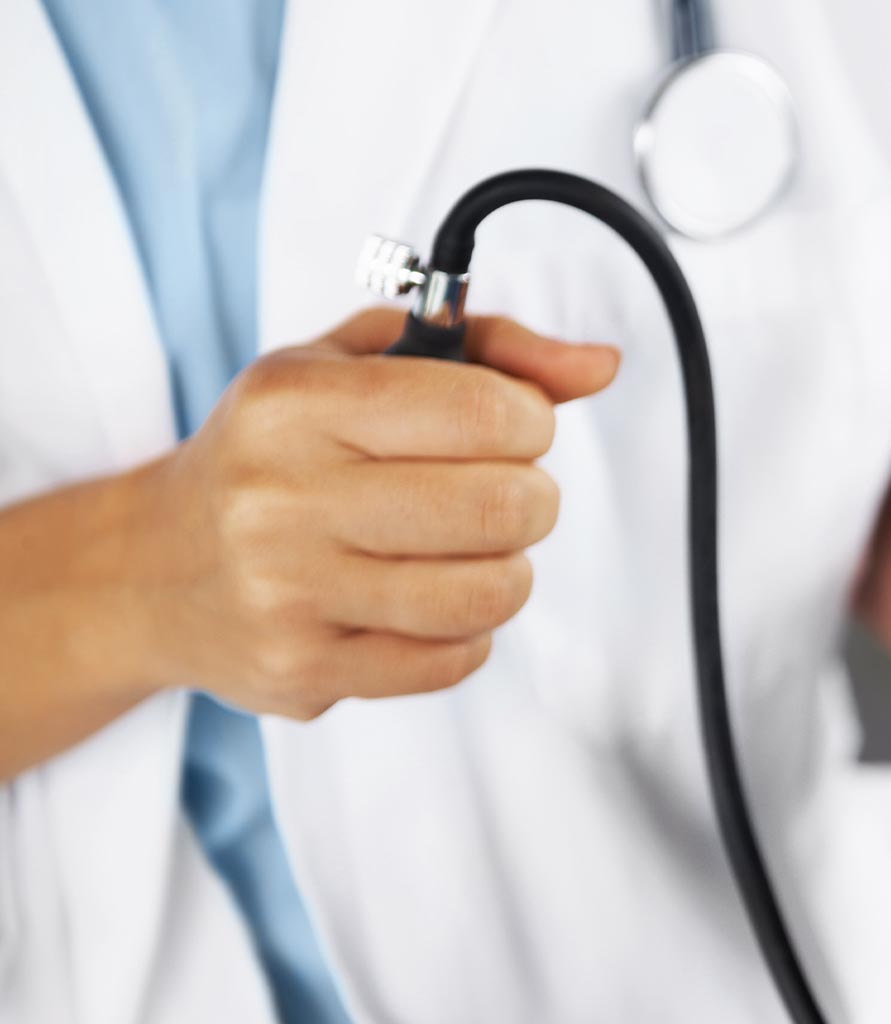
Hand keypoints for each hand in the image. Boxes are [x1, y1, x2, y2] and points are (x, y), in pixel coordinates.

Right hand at [129, 309, 619, 718]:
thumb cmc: (279, 453)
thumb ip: (489, 349)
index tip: (512, 427)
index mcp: (296, 404)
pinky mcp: (305, 671)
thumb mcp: (359, 365)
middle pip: (501, 507)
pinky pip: (453, 661)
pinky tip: (424, 602)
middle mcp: (281, 498)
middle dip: (530, 499)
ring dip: (506, 570)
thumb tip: (600, 365)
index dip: (532, 421)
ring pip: (486, 594)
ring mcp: (289, 593)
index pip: (485, 409)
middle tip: (500, 494)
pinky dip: (466, 633)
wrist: (154, 569)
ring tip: (471, 550)